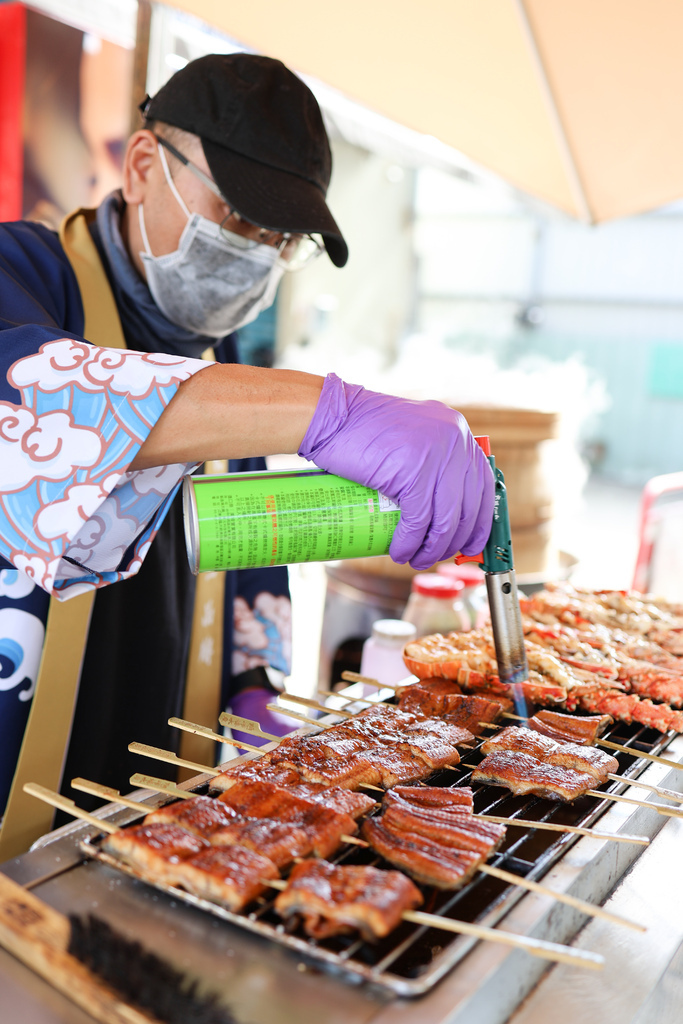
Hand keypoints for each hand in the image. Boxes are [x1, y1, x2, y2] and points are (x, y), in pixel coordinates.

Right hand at [298, 373, 494, 569]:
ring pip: (445, 520)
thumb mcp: (411, 435)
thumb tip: (442, 506)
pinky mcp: (413, 472)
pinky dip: (410, 543)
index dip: (480, 520)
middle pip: (468, 506)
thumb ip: (431, 457)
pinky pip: (419, 521)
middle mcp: (454, 441)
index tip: (471, 544)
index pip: (483, 484)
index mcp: (457, 431)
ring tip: (416, 559)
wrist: (330, 416)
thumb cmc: (362, 429)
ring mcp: (436, 456)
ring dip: (432, 549)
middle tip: (437, 556)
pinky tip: (400, 552)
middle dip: (455, 541)